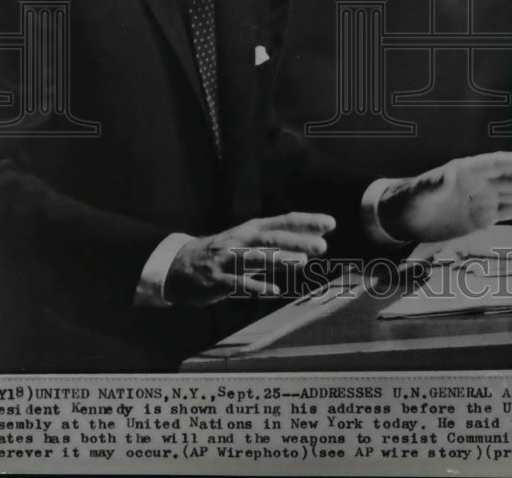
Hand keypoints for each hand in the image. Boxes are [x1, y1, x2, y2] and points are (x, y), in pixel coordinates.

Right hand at [164, 212, 335, 304]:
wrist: (180, 265)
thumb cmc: (223, 253)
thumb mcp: (249, 243)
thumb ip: (278, 244)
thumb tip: (309, 244)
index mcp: (251, 229)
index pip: (283, 221)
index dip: (307, 221)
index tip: (331, 223)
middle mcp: (241, 239)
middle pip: (272, 238)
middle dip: (297, 241)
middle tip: (322, 245)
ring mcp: (228, 259)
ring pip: (255, 257)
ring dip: (279, 259)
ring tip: (301, 262)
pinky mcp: (217, 279)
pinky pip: (239, 283)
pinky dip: (256, 286)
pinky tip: (273, 292)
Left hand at [378, 152, 511, 242]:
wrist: (405, 218)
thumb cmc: (410, 198)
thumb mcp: (421, 190)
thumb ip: (436, 183)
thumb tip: (453, 173)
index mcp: (465, 171)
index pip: (495, 164)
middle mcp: (478, 183)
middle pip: (511, 180)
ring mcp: (483, 199)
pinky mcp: (484, 216)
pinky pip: (510, 211)